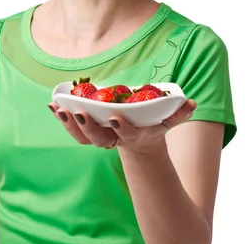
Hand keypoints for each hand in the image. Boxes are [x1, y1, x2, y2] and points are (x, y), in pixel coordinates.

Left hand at [47, 99, 195, 153]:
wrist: (139, 140)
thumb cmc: (152, 124)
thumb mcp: (167, 120)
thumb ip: (178, 112)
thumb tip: (191, 103)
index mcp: (134, 137)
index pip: (127, 135)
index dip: (121, 128)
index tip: (114, 117)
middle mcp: (114, 140)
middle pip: (98, 139)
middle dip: (87, 126)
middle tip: (79, 112)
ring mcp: (98, 137)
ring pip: (81, 136)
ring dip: (68, 123)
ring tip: (59, 108)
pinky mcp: (86, 131)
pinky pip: (71, 127)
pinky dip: (61, 117)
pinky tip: (53, 104)